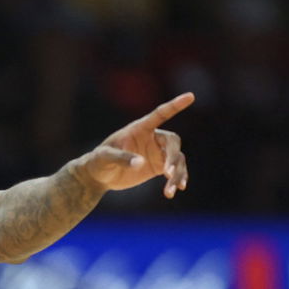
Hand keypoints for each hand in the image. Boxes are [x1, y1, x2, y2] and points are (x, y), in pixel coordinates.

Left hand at [77, 92, 194, 197]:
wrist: (99, 176)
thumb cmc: (99, 161)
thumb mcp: (104, 158)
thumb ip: (121, 158)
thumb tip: (141, 163)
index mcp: (139, 129)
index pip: (160, 114)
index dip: (175, 105)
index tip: (190, 96)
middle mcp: (152, 138)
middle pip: (172, 142)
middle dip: (173, 157)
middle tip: (168, 173)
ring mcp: (157, 152)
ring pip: (177, 159)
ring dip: (177, 174)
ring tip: (170, 191)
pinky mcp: (158, 166)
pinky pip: (175, 171)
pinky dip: (178, 179)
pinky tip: (177, 189)